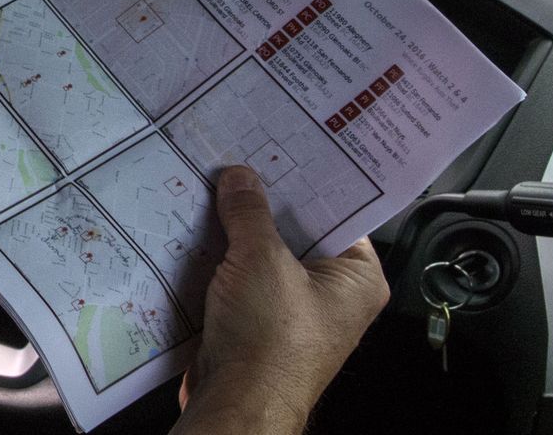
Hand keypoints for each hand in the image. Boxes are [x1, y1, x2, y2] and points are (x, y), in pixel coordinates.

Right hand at [173, 166, 389, 434]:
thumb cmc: (270, 342)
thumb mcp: (261, 258)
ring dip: (236, 233)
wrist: (237, 403)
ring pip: (263, 257)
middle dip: (262, 205)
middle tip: (236, 164)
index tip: (277, 150)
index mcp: (357, 279)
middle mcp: (332, 296)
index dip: (305, 181)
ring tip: (210, 190)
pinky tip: (195, 232)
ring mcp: (293, 312)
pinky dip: (221, 261)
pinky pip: (240, 280)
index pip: (337, 212)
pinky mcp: (258, 325)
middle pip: (296, 232)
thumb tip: (240, 176)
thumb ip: (249, 211)